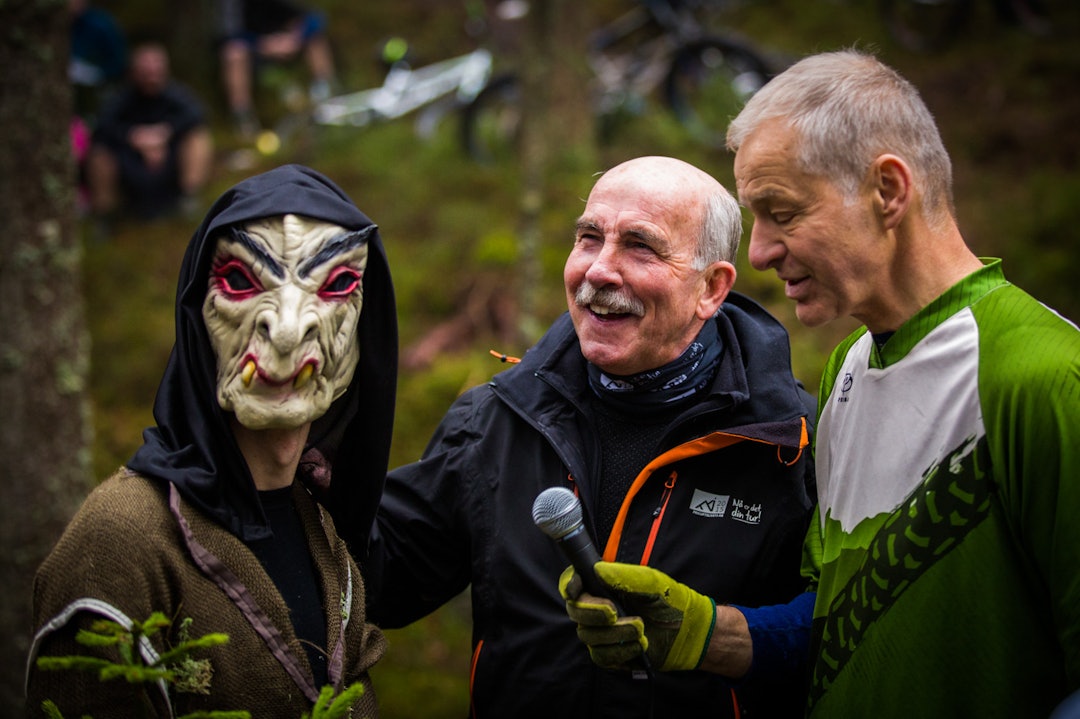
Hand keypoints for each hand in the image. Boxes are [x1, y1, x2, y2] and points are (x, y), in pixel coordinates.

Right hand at [559, 561, 715, 671]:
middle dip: (593, 612)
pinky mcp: (611, 654)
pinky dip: (621, 651)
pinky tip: (640, 646)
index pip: (572, 583)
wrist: (690, 632)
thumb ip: (623, 575)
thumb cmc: (671, 601)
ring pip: (588, 636)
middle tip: (615, 612)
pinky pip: (601, 657)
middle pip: (574, 611)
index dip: (568, 584)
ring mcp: (602, 632)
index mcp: (603, 586)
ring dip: (616, 634)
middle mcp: (597, 607)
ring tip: (642, 630)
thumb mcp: (651, 582)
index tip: (576, 588)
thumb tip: (596, 569)